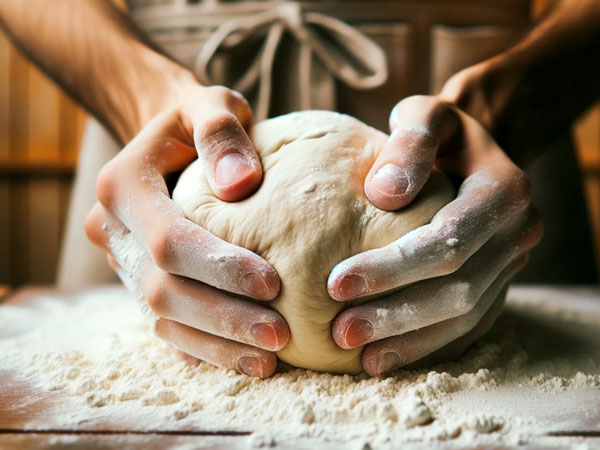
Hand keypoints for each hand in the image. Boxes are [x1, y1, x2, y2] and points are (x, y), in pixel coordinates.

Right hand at [85, 85, 288, 377]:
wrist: (169, 145)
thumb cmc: (198, 123)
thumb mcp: (211, 106)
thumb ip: (221, 131)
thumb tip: (243, 182)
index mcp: (122, 186)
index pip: (170, 240)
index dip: (219, 266)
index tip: (274, 283)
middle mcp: (113, 232)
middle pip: (163, 290)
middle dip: (224, 317)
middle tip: (281, 334)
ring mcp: (123, 263)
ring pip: (163, 319)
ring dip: (217, 343)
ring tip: (270, 358)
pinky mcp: (139, 284)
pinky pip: (166, 327)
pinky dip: (206, 348)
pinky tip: (245, 360)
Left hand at [327, 95, 541, 376]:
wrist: (470, 153)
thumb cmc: (439, 133)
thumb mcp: (427, 115)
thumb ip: (410, 142)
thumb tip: (383, 195)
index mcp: (504, 191)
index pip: (448, 240)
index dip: (393, 267)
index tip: (335, 283)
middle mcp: (517, 234)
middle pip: (458, 289)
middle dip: (396, 314)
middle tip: (340, 331)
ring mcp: (510, 266)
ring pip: (464, 317)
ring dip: (410, 341)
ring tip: (359, 358)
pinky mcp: (497, 287)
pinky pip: (468, 328)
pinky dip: (428, 347)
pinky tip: (386, 359)